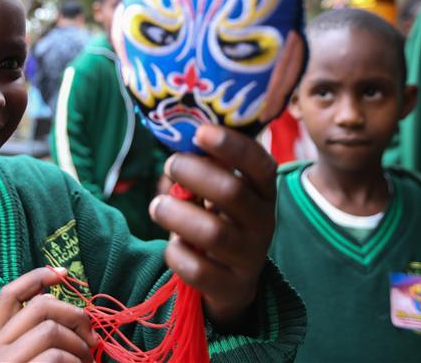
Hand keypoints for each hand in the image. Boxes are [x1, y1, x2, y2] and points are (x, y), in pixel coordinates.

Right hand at [0, 267, 97, 362]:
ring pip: (50, 331)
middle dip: (74, 316)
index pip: (9, 295)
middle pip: (39, 307)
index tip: (64, 273)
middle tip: (92, 339)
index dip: (37, 276)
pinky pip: (55, 356)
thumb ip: (36, 339)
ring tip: (87, 362)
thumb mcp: (25, 359)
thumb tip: (64, 307)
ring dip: (79, 346)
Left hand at [148, 124, 276, 327]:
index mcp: (264, 191)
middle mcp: (263, 222)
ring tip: (156, 206)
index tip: (200, 132)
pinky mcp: (231, 286)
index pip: (260, 164)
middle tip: (170, 164)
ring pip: (213, 234)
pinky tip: (172, 245)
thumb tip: (181, 134)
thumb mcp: (221, 190)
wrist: (232, 278)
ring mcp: (250, 256)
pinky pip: (198, 270)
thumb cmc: (220, 218)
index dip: (232, 146)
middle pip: (232, 193)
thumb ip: (208, 166)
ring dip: (177, 215)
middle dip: (194, 174)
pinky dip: (177, 253)